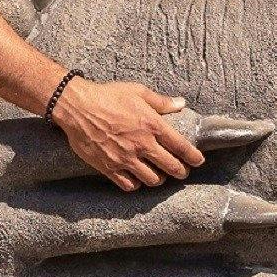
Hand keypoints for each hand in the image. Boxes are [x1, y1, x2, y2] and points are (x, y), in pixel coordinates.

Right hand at [53, 77, 209, 190]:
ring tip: (159, 175)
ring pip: (152, 180)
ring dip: (159, 179)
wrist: (77, 107)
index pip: (181, 147)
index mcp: (152, 125)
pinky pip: (129, 185)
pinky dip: (136, 184)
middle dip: (181, 171)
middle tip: (182, 171)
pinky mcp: (109, 167)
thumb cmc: (108, 95)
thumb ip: (161, 102)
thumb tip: (181, 103)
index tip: (199, 161)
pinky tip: (137, 178)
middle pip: (171, 168)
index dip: (194, 157)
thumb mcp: (138, 92)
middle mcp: (142, 145)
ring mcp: (126, 158)